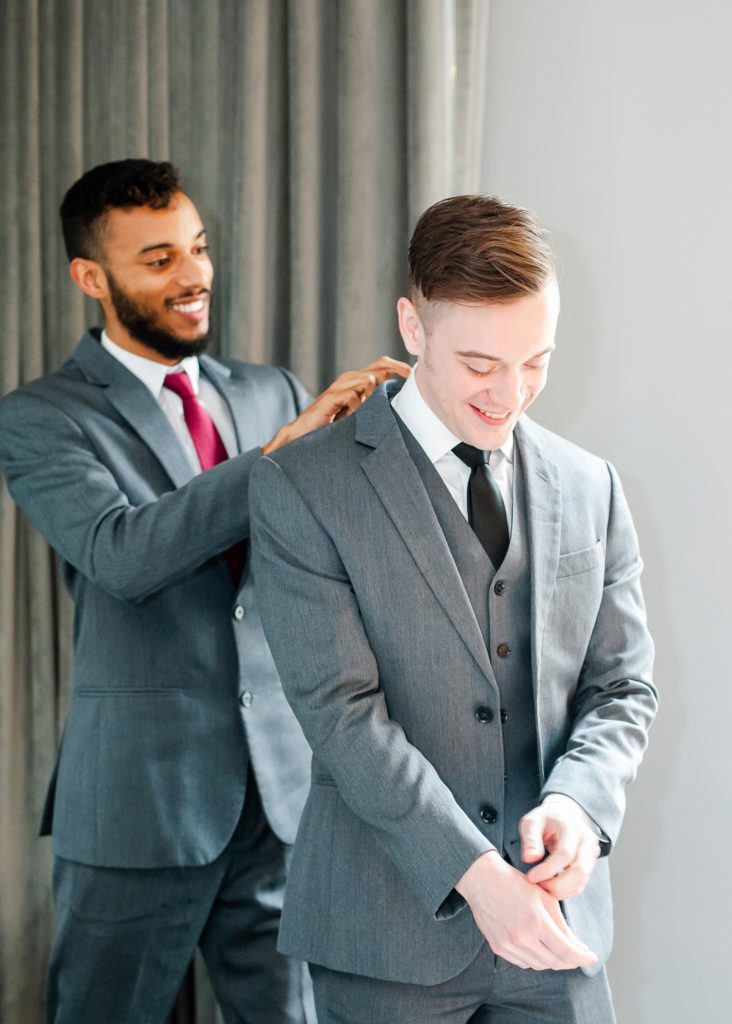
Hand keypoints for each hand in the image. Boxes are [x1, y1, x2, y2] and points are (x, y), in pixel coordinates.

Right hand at [263, 356, 410, 453]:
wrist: (304, 432)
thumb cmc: (333, 423)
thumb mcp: (358, 412)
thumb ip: (374, 403)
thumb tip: (399, 402)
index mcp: (357, 380)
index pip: (383, 365)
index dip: (400, 367)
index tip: (414, 376)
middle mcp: (349, 379)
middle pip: (379, 366)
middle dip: (397, 372)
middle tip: (409, 383)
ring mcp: (339, 387)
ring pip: (368, 379)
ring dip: (376, 394)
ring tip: (378, 407)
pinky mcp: (330, 398)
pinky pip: (352, 395)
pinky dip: (358, 405)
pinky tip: (356, 416)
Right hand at [455, 851, 597, 970]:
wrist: (482, 880)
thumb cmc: (515, 883)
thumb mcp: (544, 898)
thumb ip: (562, 925)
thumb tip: (577, 946)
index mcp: (537, 922)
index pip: (566, 951)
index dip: (582, 958)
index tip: (591, 957)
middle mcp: (522, 938)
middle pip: (554, 962)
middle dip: (570, 961)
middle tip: (577, 954)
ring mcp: (509, 945)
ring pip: (539, 965)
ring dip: (553, 961)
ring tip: (558, 950)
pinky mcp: (498, 948)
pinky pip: (523, 963)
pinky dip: (536, 959)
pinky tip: (539, 948)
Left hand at [520, 795, 600, 898]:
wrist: (563, 815)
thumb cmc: (545, 819)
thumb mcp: (532, 822)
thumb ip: (530, 839)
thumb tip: (530, 859)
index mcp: (572, 828)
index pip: (565, 854)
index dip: (548, 869)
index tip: (532, 877)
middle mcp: (587, 841)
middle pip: (579, 871)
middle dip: (557, 885)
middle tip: (538, 885)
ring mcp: (591, 854)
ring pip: (581, 880)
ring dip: (561, 890)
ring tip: (543, 886)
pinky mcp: (590, 865)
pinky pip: (581, 884)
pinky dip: (566, 891)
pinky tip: (551, 887)